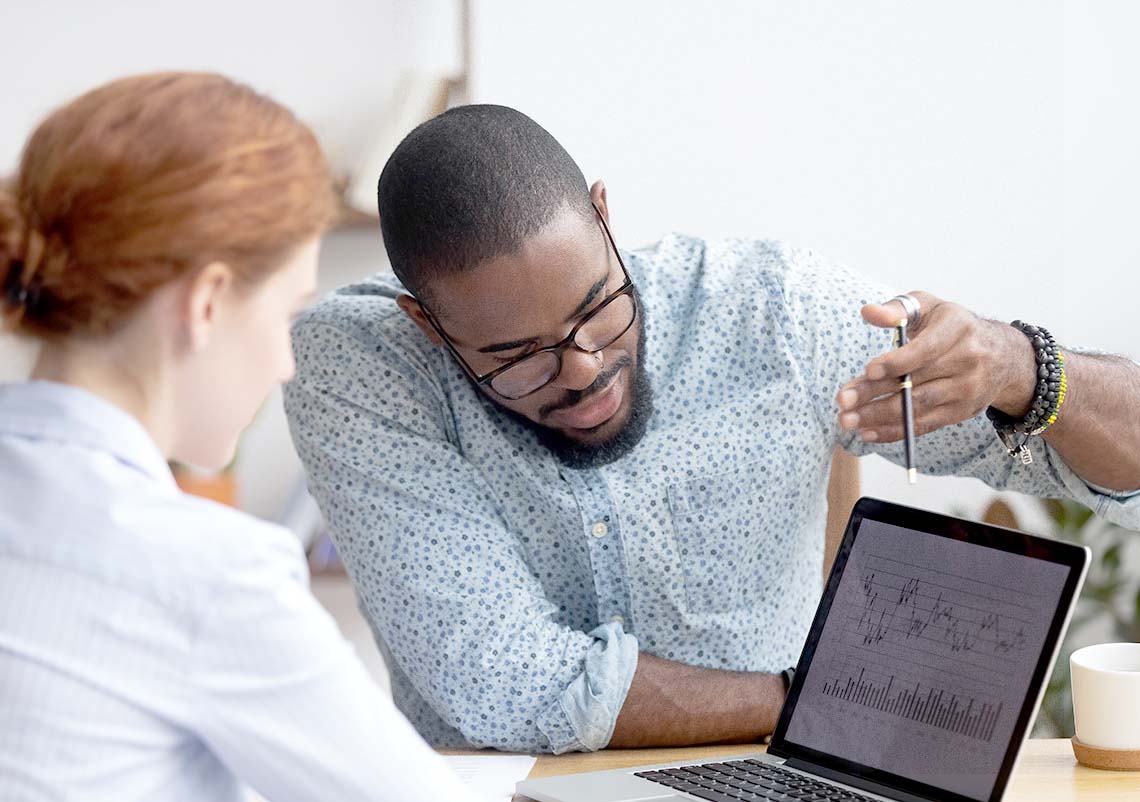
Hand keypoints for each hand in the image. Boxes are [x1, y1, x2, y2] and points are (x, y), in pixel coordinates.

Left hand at [835, 291, 1036, 442]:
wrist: (1003, 355)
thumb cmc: (952, 327)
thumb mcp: (929, 307)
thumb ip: (897, 308)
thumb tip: (868, 312)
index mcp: (957, 329)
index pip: (925, 350)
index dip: (896, 362)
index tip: (868, 370)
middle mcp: (967, 361)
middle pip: (915, 382)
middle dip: (874, 393)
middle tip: (842, 401)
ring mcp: (966, 390)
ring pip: (917, 407)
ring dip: (879, 416)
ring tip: (847, 420)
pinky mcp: (962, 412)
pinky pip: (925, 425)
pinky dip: (895, 431)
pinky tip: (868, 433)